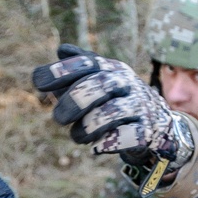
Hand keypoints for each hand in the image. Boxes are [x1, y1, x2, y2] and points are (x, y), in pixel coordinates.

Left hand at [32, 44, 189, 169]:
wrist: (159, 125)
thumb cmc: (118, 101)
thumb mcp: (101, 81)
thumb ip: (79, 69)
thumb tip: (62, 50)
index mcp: (111, 68)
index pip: (86, 63)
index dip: (61, 71)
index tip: (38, 83)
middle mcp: (126, 83)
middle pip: (99, 84)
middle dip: (74, 101)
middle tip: (58, 118)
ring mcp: (139, 106)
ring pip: (111, 112)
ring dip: (88, 126)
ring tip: (77, 136)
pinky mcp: (147, 131)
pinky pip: (128, 136)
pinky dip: (109, 142)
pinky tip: (97, 147)